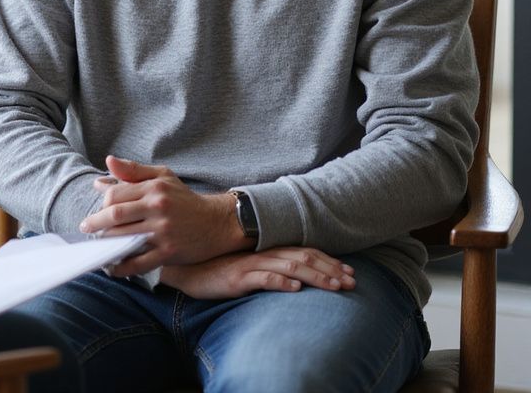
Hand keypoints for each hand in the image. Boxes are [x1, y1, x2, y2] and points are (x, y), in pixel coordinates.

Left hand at [79, 155, 247, 274]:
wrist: (216, 222)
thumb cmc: (184, 198)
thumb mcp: (162, 176)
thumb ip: (134, 170)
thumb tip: (107, 163)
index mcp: (154, 188)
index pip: (116, 194)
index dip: (102, 203)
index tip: (98, 210)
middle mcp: (158, 207)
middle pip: (116, 215)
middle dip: (96, 223)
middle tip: (86, 228)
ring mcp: (163, 231)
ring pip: (125, 237)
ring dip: (106, 243)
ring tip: (97, 245)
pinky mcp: (168, 252)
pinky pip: (139, 262)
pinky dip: (122, 267)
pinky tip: (113, 267)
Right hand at [160, 247, 356, 299]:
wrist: (187, 269)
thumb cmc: (219, 269)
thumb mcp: (249, 268)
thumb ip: (271, 268)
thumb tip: (299, 277)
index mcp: (267, 251)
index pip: (305, 252)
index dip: (329, 261)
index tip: (350, 273)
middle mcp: (262, 254)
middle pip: (303, 258)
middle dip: (330, 270)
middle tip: (352, 282)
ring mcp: (250, 265)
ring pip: (289, 267)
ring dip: (315, 277)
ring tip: (334, 286)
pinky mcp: (237, 278)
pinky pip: (261, 278)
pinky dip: (280, 281)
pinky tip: (294, 287)